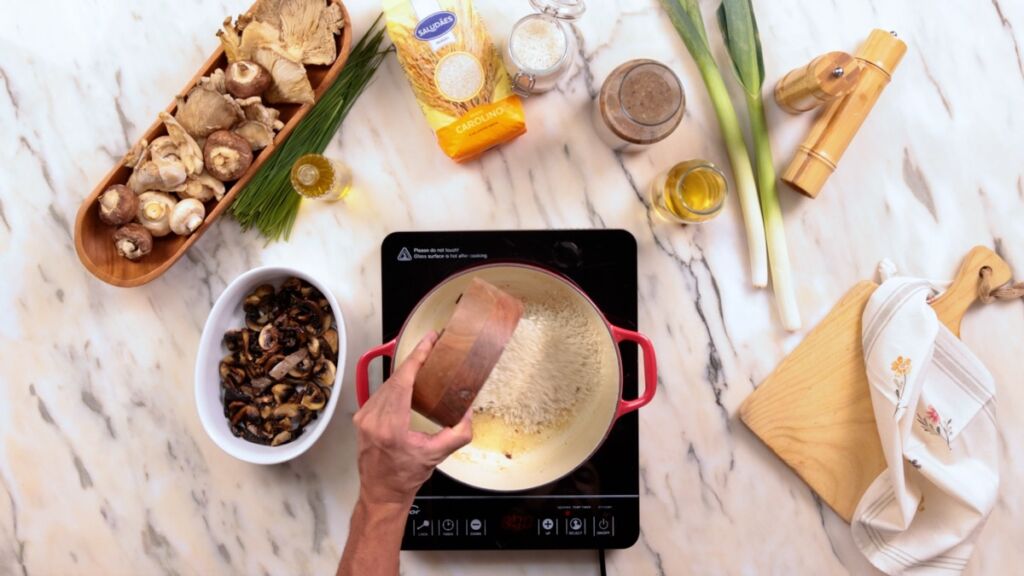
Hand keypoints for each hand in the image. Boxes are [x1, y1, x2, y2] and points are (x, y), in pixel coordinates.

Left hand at [352, 331, 472, 506]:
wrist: (381, 493)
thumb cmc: (405, 477)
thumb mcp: (437, 456)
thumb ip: (458, 433)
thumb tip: (468, 410)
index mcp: (391, 427)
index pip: (403, 381)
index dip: (417, 357)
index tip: (428, 341)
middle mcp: (373, 419)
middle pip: (396, 378)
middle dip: (415, 359)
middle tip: (432, 346)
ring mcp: (364, 418)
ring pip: (387, 384)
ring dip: (406, 371)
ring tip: (424, 360)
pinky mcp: (361, 418)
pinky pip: (381, 393)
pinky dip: (396, 384)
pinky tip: (408, 380)